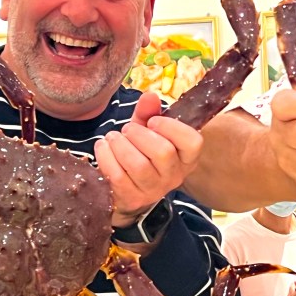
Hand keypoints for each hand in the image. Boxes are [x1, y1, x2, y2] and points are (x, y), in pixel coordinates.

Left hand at [96, 91, 201, 226]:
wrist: (126, 189)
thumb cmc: (141, 153)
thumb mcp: (147, 131)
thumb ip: (149, 112)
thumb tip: (149, 96)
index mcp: (186, 158)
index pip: (192, 142)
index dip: (171, 127)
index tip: (153, 121)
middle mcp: (174, 176)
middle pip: (163, 152)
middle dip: (139, 134)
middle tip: (127, 130)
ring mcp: (154, 191)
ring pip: (139, 165)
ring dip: (120, 145)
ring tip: (112, 138)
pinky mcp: (132, 199)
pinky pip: (118, 176)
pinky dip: (106, 157)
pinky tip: (103, 147)